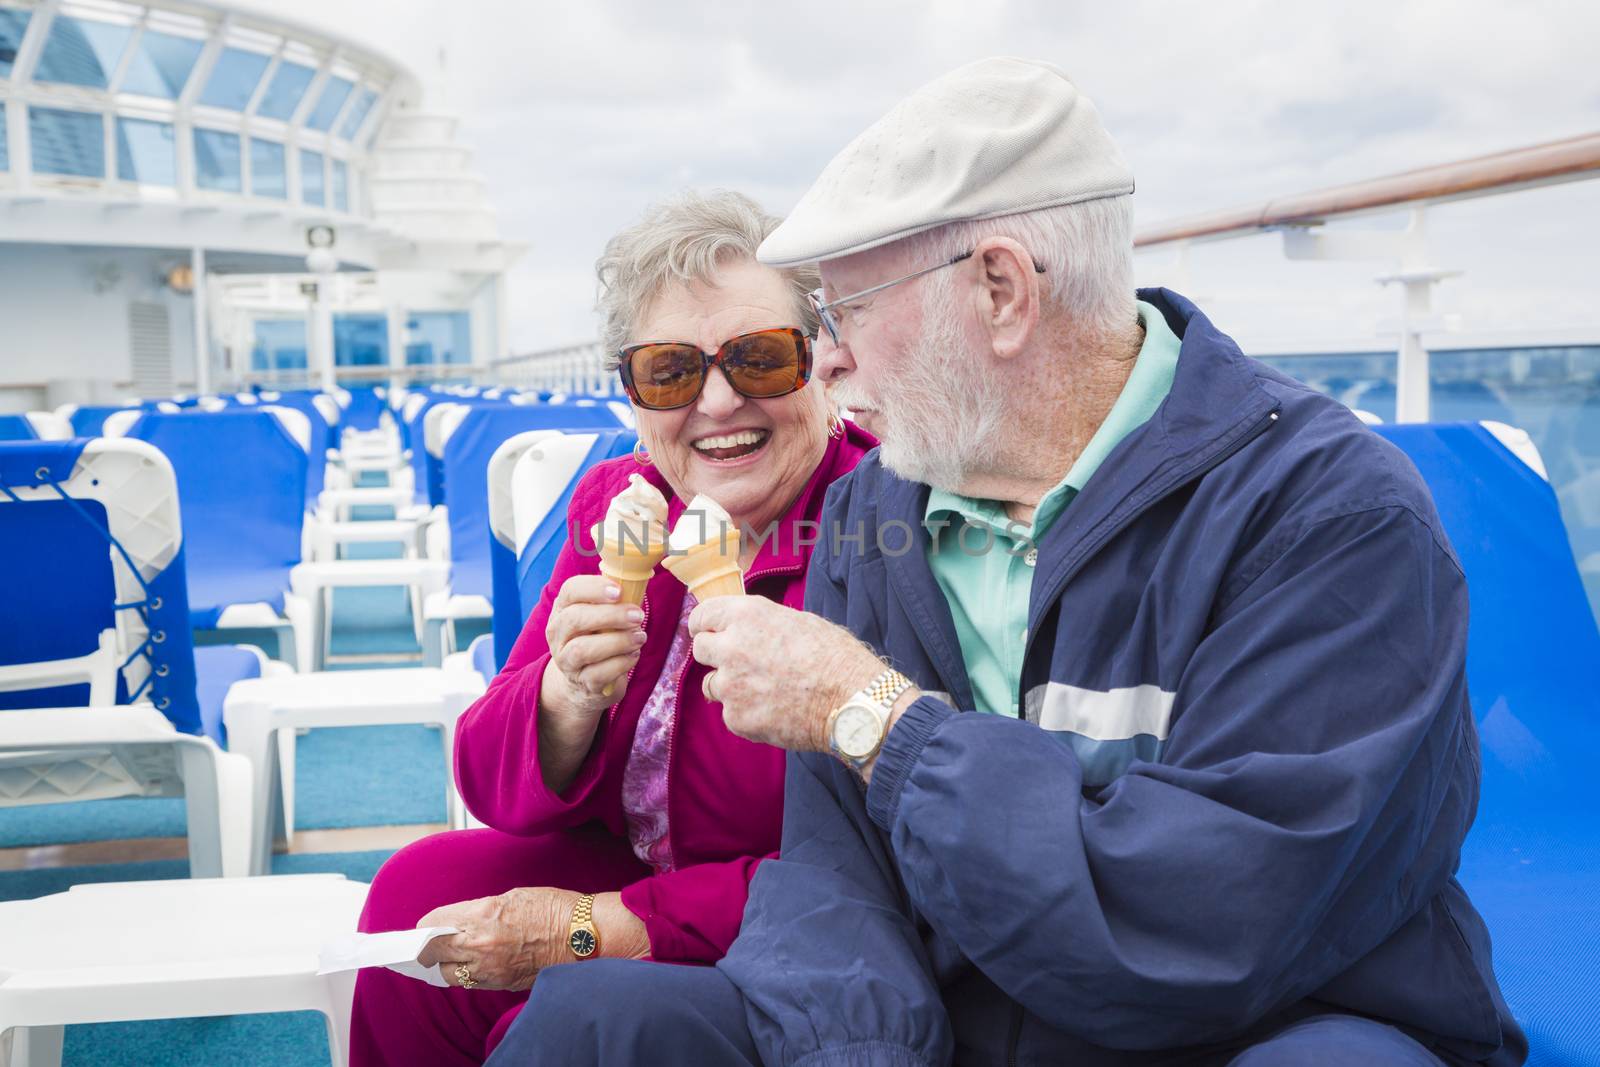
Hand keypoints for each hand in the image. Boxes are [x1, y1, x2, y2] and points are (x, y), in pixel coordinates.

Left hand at [417, 886, 577, 990]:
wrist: (582, 935)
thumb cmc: (553, 908)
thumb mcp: (510, 897)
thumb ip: (480, 911)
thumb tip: (459, 922)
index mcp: (481, 915)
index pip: (433, 924)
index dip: (427, 924)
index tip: (426, 925)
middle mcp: (481, 944)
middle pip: (433, 952)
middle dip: (427, 947)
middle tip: (427, 943)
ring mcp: (490, 968)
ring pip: (448, 974)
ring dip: (447, 963)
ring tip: (452, 954)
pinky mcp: (501, 983)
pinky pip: (471, 982)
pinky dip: (467, 974)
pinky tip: (474, 964)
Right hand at [541, 575, 647, 724]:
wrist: (583, 682)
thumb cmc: (597, 638)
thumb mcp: (598, 616)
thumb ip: (612, 599)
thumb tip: (639, 579)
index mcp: (562, 609)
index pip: (569, 591)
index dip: (594, 588)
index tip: (619, 591)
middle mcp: (558, 634)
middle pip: (575, 619)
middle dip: (610, 615)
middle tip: (638, 615)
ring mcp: (566, 661)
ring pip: (583, 649)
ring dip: (618, 641)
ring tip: (640, 637)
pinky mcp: (582, 683)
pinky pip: (599, 673)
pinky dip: (621, 663)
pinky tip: (633, 655)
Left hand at [687, 597, 887, 752]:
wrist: (851, 701)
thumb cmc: (834, 658)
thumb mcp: (798, 621)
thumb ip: (761, 624)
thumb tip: (745, 630)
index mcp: (747, 616)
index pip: (702, 615)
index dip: (704, 625)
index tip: (707, 631)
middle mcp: (731, 647)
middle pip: (701, 649)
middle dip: (716, 655)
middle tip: (739, 664)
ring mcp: (731, 685)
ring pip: (712, 685)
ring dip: (730, 687)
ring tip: (765, 691)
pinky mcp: (736, 718)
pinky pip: (731, 713)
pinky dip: (747, 713)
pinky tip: (774, 710)